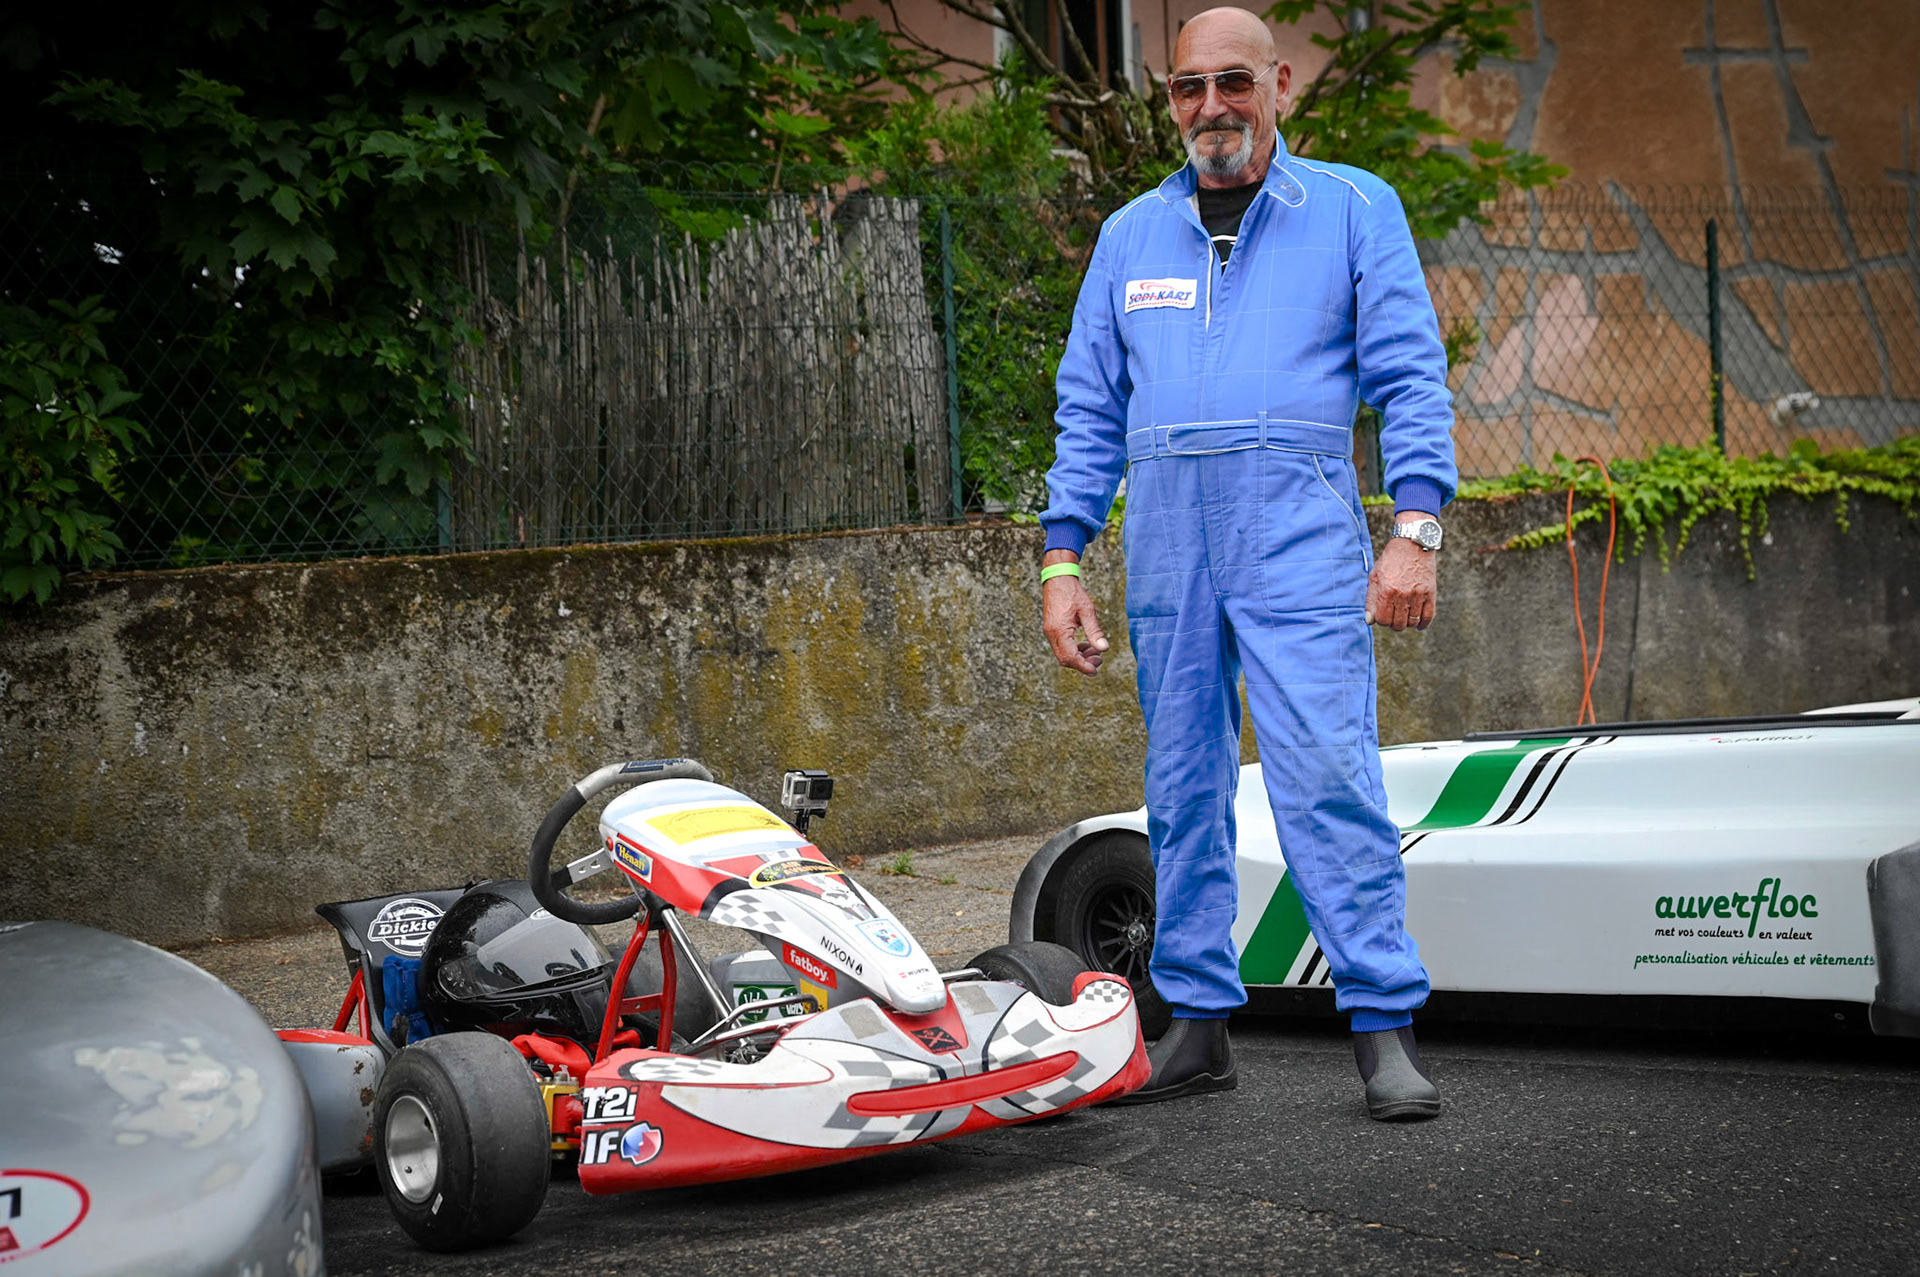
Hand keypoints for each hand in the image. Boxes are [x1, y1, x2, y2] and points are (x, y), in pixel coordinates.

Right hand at [1041, 551, 1109, 674]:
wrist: (1058, 579)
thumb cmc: (1073, 592)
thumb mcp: (1087, 610)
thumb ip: (1094, 631)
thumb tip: (1104, 648)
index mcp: (1059, 630)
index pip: (1070, 656)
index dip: (1083, 666)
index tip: (1095, 671)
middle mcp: (1051, 634)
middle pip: (1065, 659)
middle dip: (1082, 663)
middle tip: (1099, 660)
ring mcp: (1050, 632)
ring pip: (1063, 654)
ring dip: (1079, 657)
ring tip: (1096, 652)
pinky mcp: (1052, 630)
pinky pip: (1062, 647)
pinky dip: (1074, 650)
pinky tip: (1087, 645)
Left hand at [1367, 530, 1436, 631]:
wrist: (1412, 544)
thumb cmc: (1390, 560)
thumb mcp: (1375, 577)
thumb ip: (1371, 600)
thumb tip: (1369, 621)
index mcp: (1386, 591)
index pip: (1382, 620)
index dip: (1381, 620)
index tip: (1383, 615)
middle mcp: (1402, 595)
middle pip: (1398, 624)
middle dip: (1394, 624)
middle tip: (1394, 616)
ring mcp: (1418, 594)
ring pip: (1412, 622)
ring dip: (1407, 623)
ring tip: (1404, 617)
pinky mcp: (1430, 593)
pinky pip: (1428, 616)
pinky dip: (1423, 624)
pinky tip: (1418, 624)